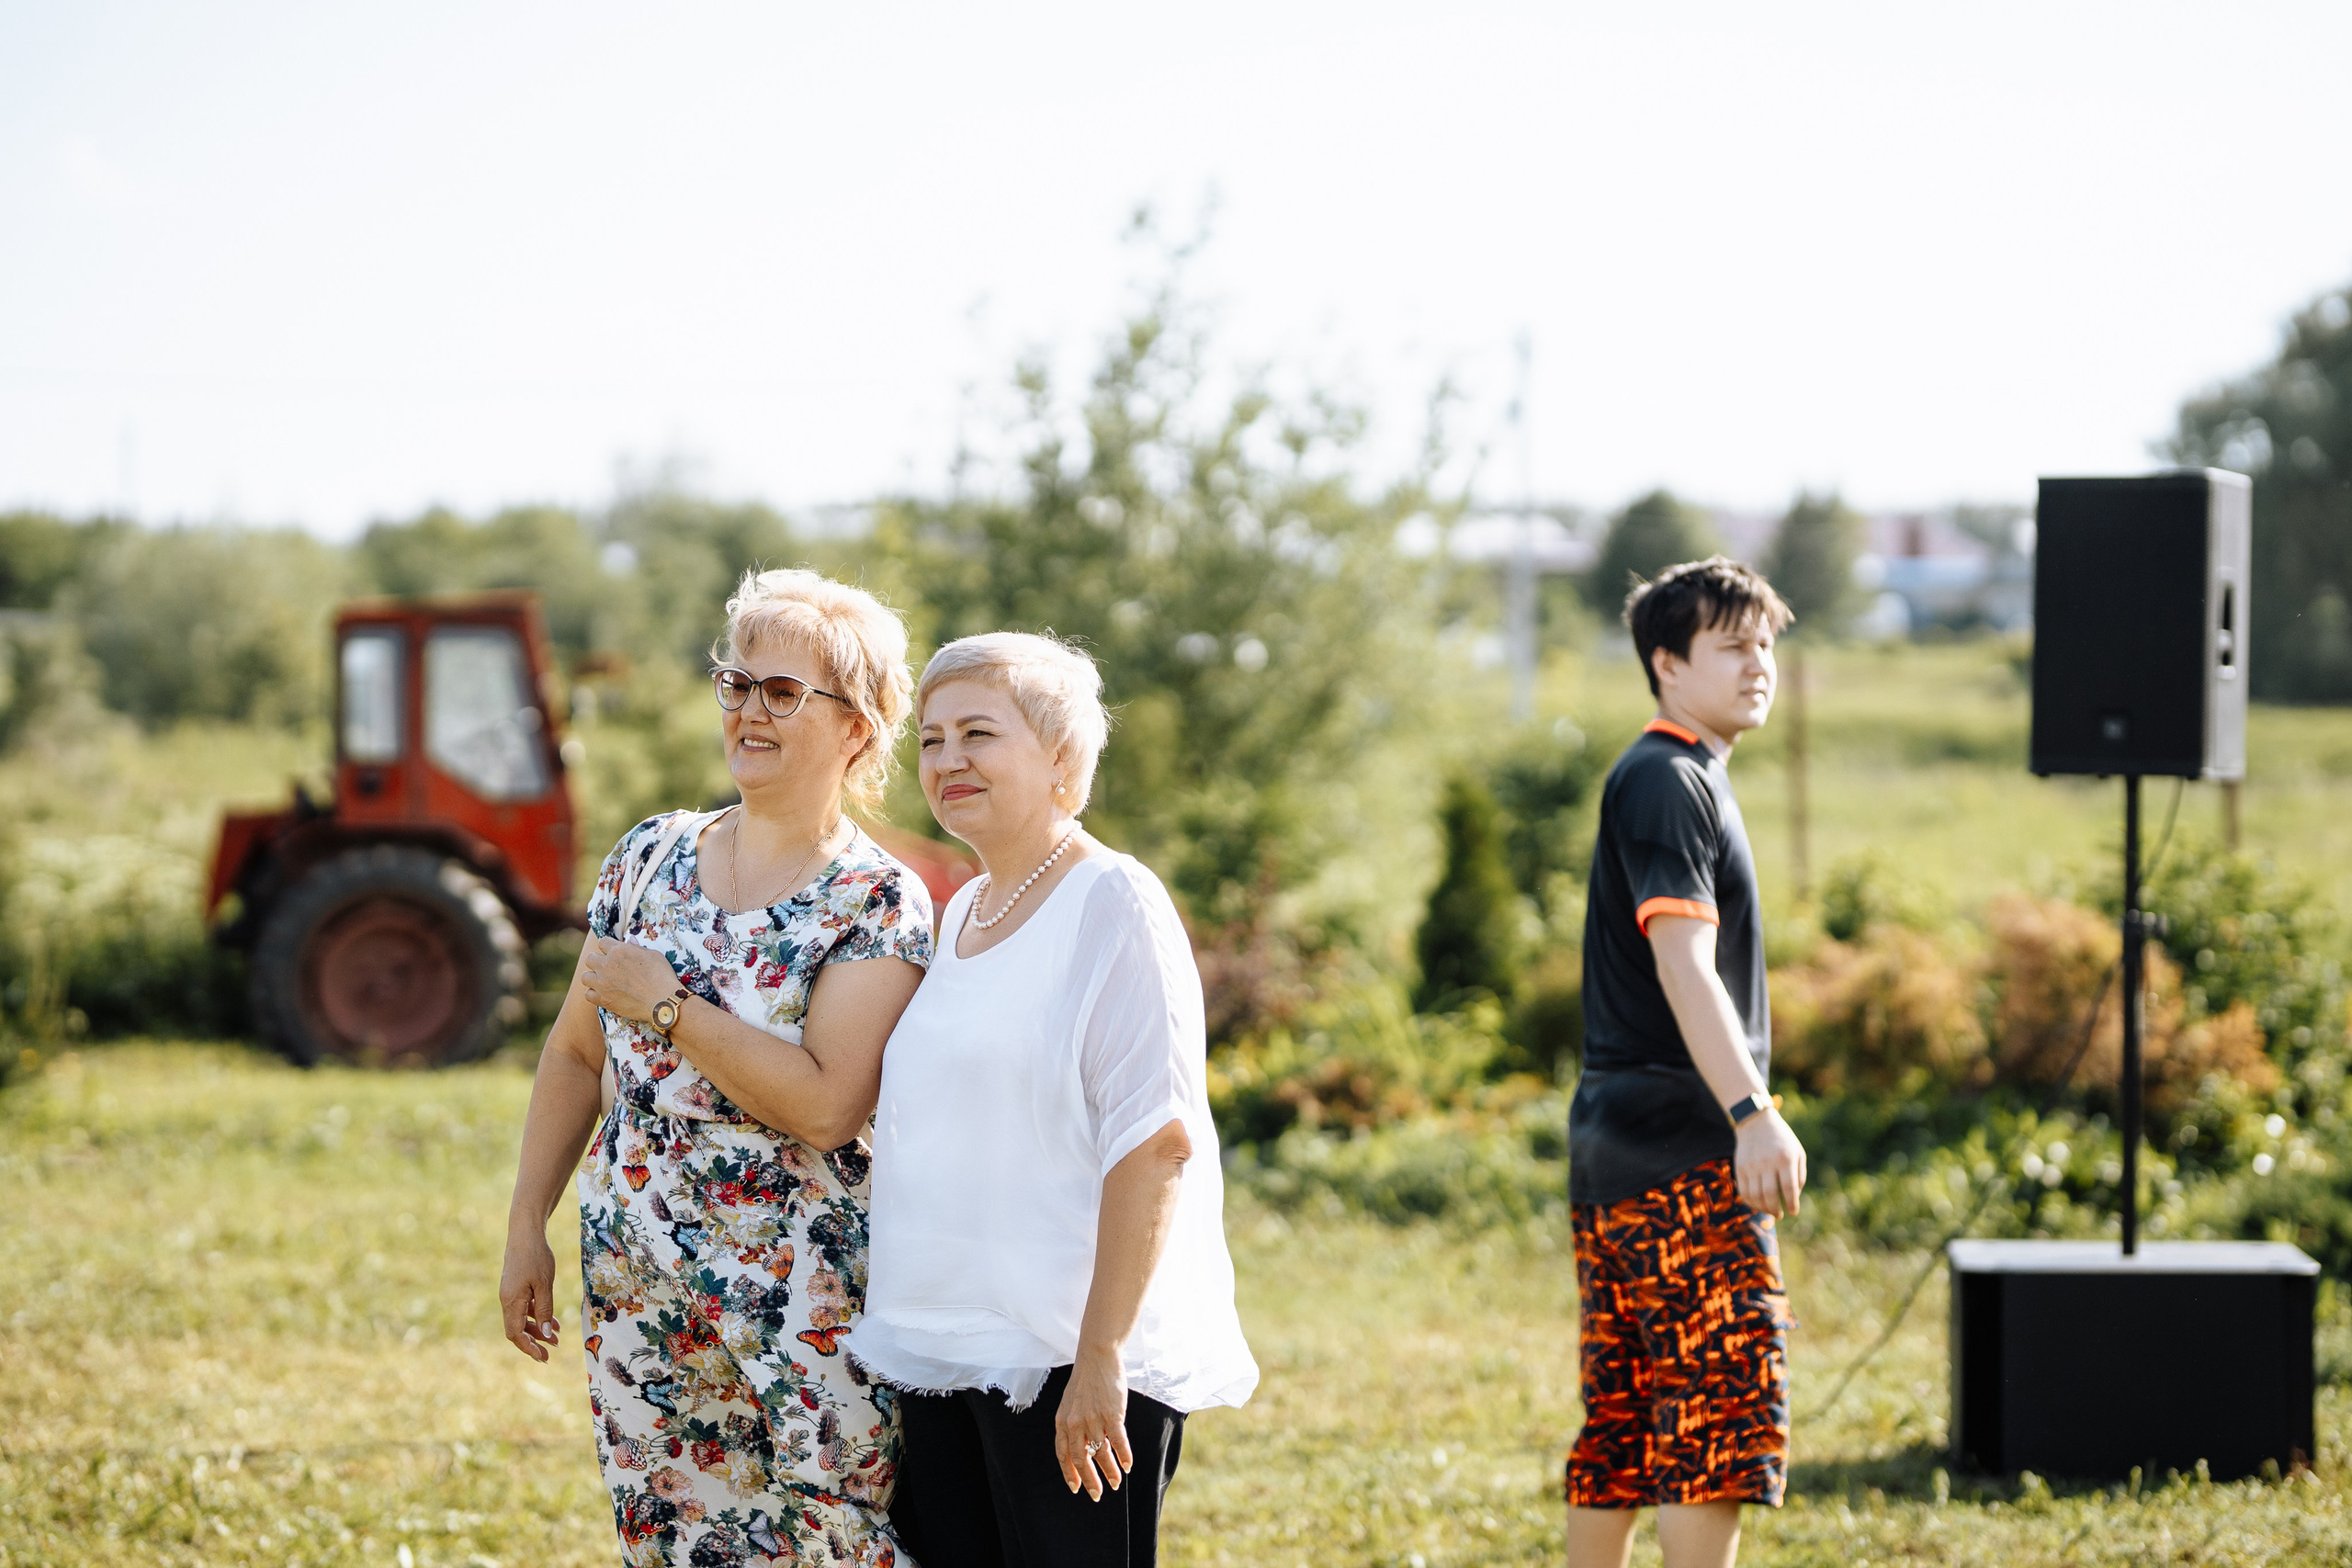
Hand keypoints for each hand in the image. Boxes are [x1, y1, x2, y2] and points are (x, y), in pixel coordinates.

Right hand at [500, 1224, 561, 1361]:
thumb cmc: (536, 1257)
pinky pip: (524, 1308)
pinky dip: (537, 1316)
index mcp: (511, 1301)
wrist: (525, 1233)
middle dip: (533, 1342)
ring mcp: (510, 1294)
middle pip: (517, 1330)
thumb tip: (545, 1333)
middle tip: (551, 1353)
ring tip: (556, 1337)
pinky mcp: (515, 1288)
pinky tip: (553, 1321)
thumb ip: (544, 1309)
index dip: (528, 1348)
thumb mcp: (544, 1284)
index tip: (543, 1357)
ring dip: (537, 1330)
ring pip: (521, 1320)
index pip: (515, 1334)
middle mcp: (507, 1300)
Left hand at [577, 935, 680, 1025]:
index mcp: (619, 951)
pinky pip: (588, 994)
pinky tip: (604, 994)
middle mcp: (607, 965)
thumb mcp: (653, 955)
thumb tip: (630, 940)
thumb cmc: (662, 976)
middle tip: (608, 968)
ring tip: (603, 981)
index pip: (602, 942)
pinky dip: (594, 994)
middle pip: (590, 958)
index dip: (608, 947)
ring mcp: (602, 983)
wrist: (662, 1001)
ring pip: (585, 977)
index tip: (614, 953)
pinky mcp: (603, 999)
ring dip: (593, 978)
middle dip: (597, 961)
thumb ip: (637, 948)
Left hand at [1053, 1346, 1132, 1500]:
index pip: (1064, 1454)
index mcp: (1063, 1421)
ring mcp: (1094, 1419)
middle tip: (1097, 1494)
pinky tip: (1128, 1465)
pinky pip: (1118, 1441)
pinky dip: (1124, 1455)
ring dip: (1110, 1471)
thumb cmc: (1085, 1380)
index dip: (1069, 1473)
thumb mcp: (1070, 1404)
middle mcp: (1075, 1423)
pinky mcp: (1112, 1414)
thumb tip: (1082, 1448)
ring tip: (1116, 1482)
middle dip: (1090, 1480)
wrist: (1097, 1357)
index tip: (1075, 1488)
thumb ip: (1072, 1425)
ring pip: (1101, 1453)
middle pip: (1082, 1459)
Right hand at [1734, 1108, 1806, 1216]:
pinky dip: (1750, 1202)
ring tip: (1770, 1211)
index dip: (1792, 1204)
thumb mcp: (1798, 1152)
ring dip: (1763, 1208)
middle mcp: (1767, 1162)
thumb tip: (1794, 1197)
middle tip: (1780, 1215)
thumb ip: (1799, 1175)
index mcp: (1785, 1158)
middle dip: (1776, 1210)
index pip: (1789, 1188)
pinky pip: (1743, 1191)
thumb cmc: (1782, 1140)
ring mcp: (1751, 1165)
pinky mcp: (1740, 1167)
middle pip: (1770, 1194)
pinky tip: (1757, 1204)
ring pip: (1755, 1195)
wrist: (1756, 1122)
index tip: (1793, 1212)